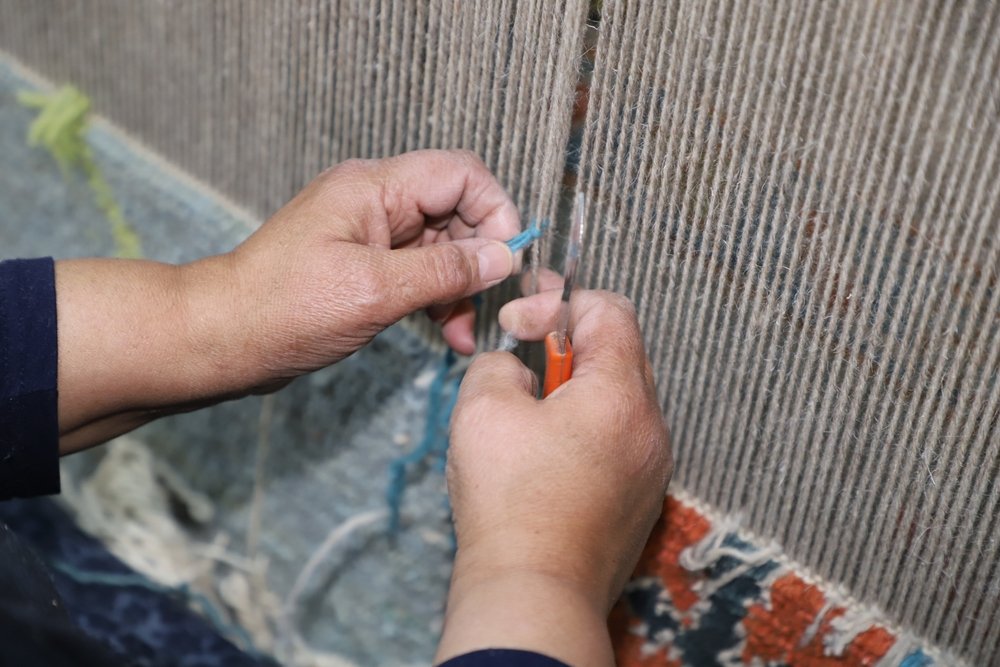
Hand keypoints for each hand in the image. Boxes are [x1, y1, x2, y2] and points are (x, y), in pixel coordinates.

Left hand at [56, 150, 518, 449]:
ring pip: (442, 247)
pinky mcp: (365, 266)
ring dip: (461, 288)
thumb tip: (501, 258)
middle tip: (491, 305)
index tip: (507, 260)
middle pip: (456, 212)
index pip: (461, 174)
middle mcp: (375, 202)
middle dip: (480, 258)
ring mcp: (370, 234)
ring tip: (465, 333)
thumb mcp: (375, 291)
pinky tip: (447, 334)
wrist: (222, 338)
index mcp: (373, 187)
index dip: (495, 211)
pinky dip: (437, 299)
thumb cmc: (281, 309)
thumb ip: (444, 271)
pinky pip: (419, 272)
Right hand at [436, 282, 671, 665]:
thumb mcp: (482, 409)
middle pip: (618, 354)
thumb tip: (515, 369)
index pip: (609, 311)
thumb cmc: (510, 505)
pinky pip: (619, 444)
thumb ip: (500, 364)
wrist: (534, 593)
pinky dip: (585, 434)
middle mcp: (650, 428)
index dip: (559, 304)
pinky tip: (544, 461)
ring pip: (618, 401)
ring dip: (574, 393)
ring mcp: (650, 468)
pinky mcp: (640, 501)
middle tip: (521, 362)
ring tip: (529, 419)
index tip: (520, 324)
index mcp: (620, 393)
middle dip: (566, 348)